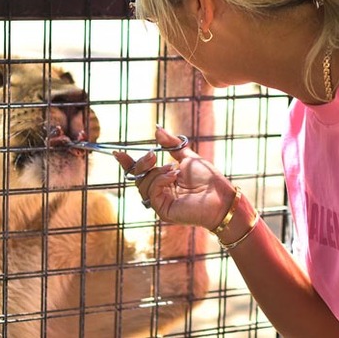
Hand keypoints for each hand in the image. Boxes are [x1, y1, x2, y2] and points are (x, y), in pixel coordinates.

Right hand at [114, 126, 235, 229]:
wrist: (220, 195)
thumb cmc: (208, 178)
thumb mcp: (187, 156)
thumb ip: (171, 144)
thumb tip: (156, 128)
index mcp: (164, 179)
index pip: (141, 172)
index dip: (128, 163)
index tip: (118, 153)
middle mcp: (160, 191)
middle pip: (137, 177)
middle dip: (142, 163)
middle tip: (153, 154)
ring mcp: (160, 202)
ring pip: (142, 184)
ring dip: (156, 172)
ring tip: (173, 169)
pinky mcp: (163, 210)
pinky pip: (151, 192)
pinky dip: (160, 180)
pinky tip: (173, 177)